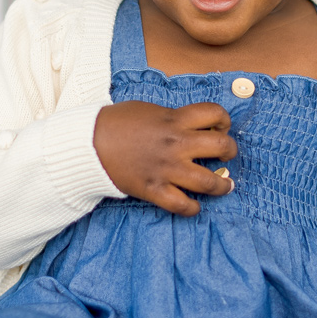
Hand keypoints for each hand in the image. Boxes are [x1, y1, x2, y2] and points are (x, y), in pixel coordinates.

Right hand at [94, 101, 236, 215]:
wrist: (86, 144)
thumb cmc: (115, 123)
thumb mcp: (149, 109)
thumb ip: (173, 117)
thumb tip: (191, 126)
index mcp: (175, 119)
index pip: (216, 113)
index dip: (224, 120)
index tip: (220, 127)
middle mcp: (176, 144)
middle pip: (221, 146)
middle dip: (230, 151)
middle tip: (226, 155)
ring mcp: (167, 169)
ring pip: (208, 182)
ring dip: (222, 185)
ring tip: (226, 185)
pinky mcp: (154, 189)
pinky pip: (182, 205)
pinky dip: (192, 208)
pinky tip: (194, 205)